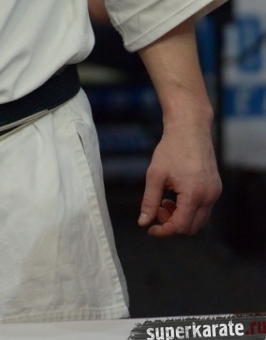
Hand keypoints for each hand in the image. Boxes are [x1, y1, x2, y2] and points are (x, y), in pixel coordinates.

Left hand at [137, 120, 220, 236]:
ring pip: (198, 220)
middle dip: (172, 224)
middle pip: (191, 228)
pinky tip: (176, 195)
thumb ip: (149, 201)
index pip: (180, 226)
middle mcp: (209, 196)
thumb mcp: (155, 175)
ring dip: (181, 217)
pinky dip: (189, 209)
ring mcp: (215, 192)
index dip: (164, 230)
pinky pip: (203, 209)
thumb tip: (143, 222)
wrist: (189, 129)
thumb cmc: (171, 148)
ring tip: (166, 200)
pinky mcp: (216, 188)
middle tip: (158, 207)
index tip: (151, 228)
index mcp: (194, 194)